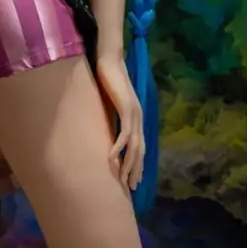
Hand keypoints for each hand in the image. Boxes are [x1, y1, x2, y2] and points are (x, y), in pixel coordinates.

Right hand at [95, 51, 144, 191]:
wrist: (110, 60)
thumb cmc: (107, 78)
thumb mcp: (110, 102)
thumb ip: (112, 115)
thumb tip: (105, 128)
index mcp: (136, 117)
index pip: (140, 146)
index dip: (137, 163)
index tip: (132, 179)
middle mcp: (138, 118)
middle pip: (141, 150)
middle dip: (136, 170)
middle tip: (132, 187)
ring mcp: (134, 114)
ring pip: (135, 146)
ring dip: (129, 164)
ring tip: (123, 179)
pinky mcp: (126, 109)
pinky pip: (124, 133)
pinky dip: (119, 147)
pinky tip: (112, 158)